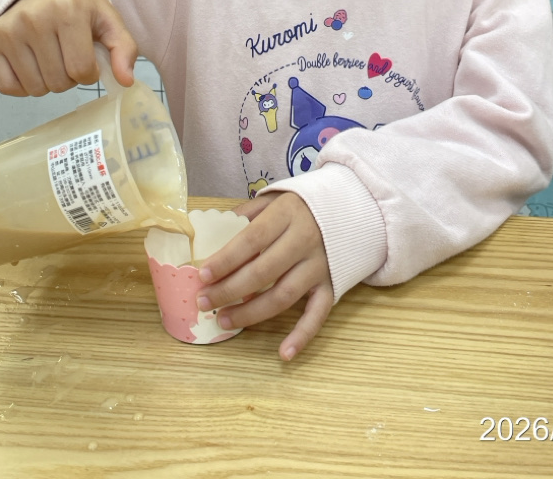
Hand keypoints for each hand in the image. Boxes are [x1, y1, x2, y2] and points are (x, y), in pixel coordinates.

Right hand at [0, 0, 137, 95]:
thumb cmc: (78, 7)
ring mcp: (8, 30)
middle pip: (57, 83)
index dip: (89, 74)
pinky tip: (32, 66)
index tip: (88, 60)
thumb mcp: (108, 21)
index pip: (81, 71)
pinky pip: (7, 87)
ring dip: (47, 82)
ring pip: (34, 88)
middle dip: (69, 78)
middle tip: (68, 57)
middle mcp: (34, 18)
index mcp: (68, 10)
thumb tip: (126, 81)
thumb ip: (124, 49)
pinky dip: (23, 85)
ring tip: (51, 59)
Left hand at [196, 191, 333, 360]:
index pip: (252, 240)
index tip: (203, 275)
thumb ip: (245, 215)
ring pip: (283, 296)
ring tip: (224, 320)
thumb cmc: (300, 206)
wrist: (349, 208)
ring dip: (251, 313)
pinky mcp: (332, 285)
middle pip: (263, 271)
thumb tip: (211, 237)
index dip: (226, 259)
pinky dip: (302, 336)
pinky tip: (284, 353)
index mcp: (287, 214)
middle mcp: (304, 240)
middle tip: (205, 301)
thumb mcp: (273, 199)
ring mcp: (319, 265)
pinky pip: (317, 314)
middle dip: (230, 290)